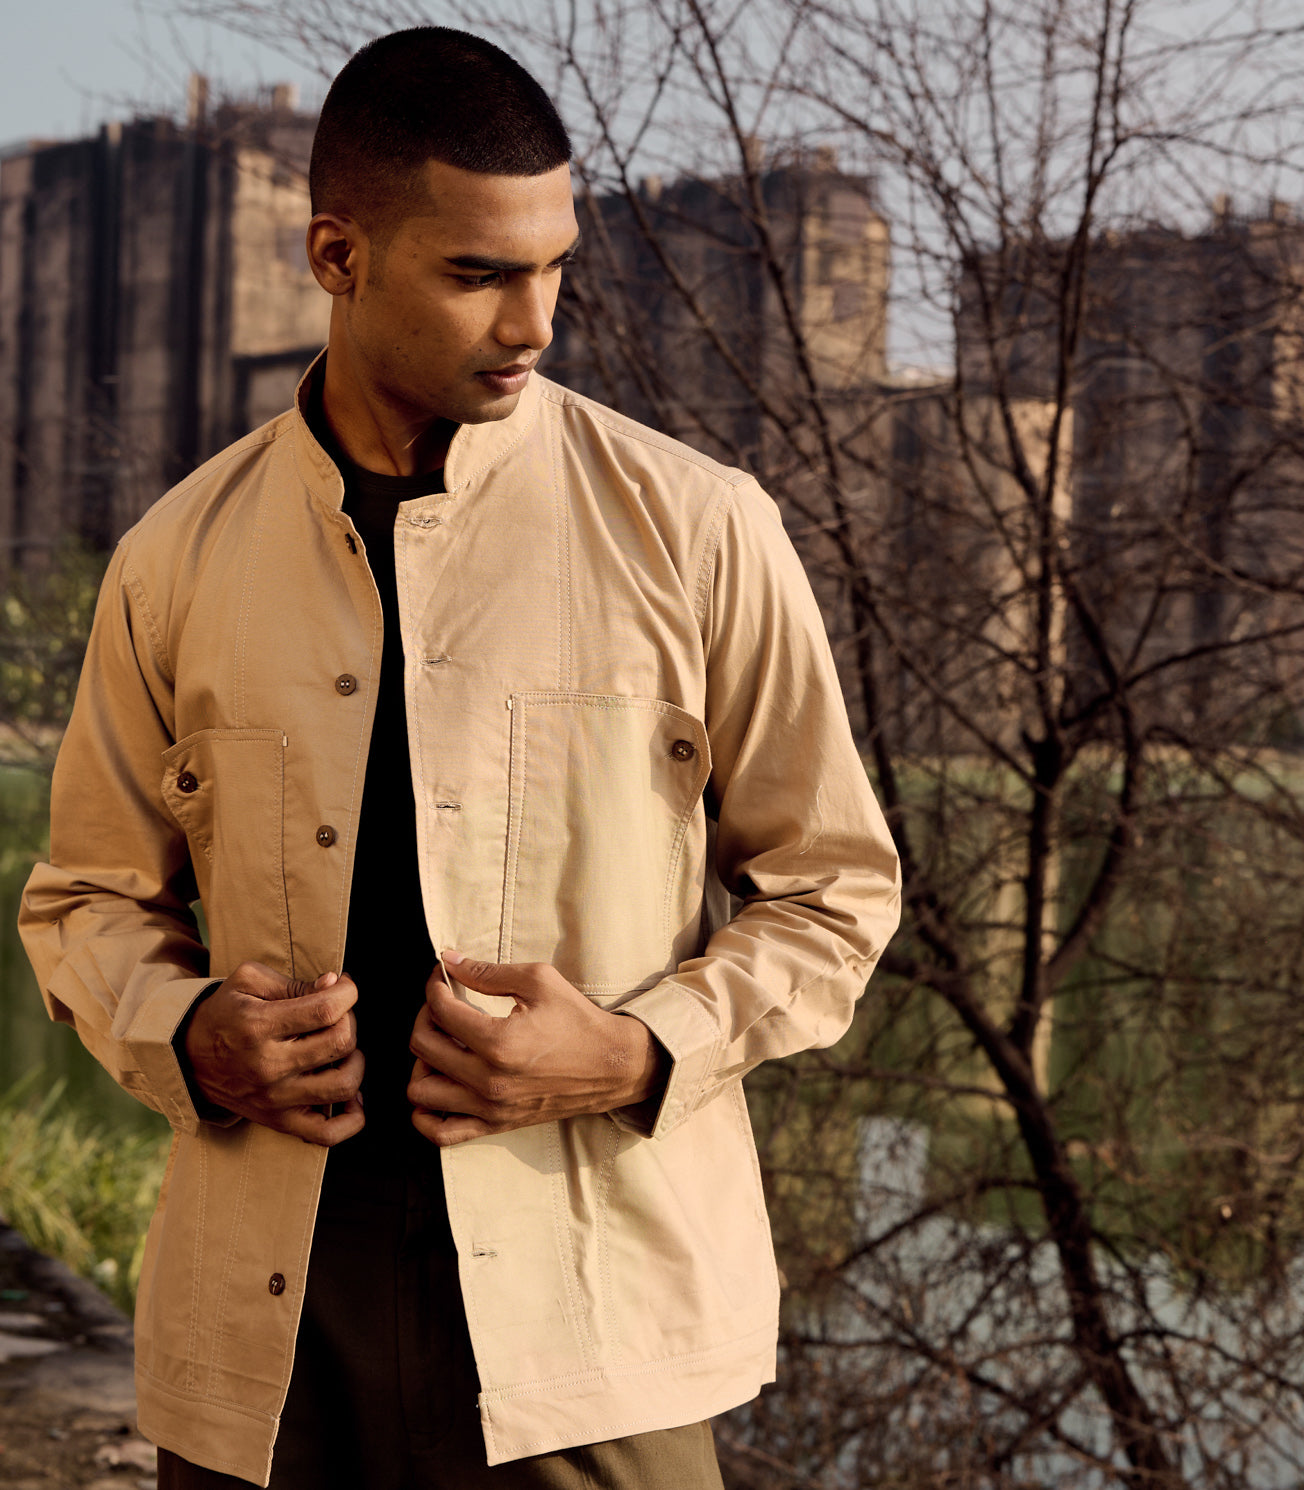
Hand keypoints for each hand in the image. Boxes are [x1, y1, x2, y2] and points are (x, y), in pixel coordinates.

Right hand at [184, 960, 364, 1145]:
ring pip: (342, 1085)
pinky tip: (351, 1095)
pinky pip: (326, 1133)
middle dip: (349, 1020)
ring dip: (355, 1062)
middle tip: (338, 1015)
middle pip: (339, 1043)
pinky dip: (351, 1118)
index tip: (344, 987)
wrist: (188, 1057)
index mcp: (259, 1025)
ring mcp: (274, 1098)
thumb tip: (332, 984)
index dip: (347, 993)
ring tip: (342, 1050)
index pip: (326, 1010)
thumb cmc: (225, 1014)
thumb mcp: (248, 982)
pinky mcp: (278, 1120)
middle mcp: (268, 1065)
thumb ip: (294, 982)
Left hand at [407, 951, 666, 1146]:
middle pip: (423, 1047)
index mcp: (498, 1041)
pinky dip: (425, 1113)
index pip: (440, 1011)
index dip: (434, 986)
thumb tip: (449, 961)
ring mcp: (490, 1107)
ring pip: (421, 1090)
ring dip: (423, 1063)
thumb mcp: (539, 981)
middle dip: (426, 1017)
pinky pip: (440, 1131)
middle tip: (442, 1006)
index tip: (442, 977)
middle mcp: (488, 1079)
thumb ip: (488, 972)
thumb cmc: (577, 1019)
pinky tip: (439, 1086)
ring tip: (444, 1047)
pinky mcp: (495, 1124)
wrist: (611, 1065)